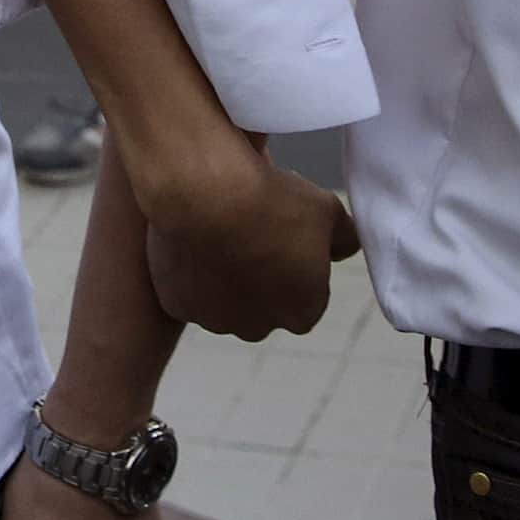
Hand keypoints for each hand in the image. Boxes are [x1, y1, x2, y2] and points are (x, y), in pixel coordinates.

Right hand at [137, 133, 359, 341]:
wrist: (206, 192)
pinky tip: (192, 236)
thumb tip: (343, 246)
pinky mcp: (175, 303)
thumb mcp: (328, 211)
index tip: (287, 235)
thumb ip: (343, 238)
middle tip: (252, 230)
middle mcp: (258, 327)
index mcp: (302, 313)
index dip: (297, 265)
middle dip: (260, 277)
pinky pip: (185, 289)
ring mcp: (213, 319)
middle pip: (263, 305)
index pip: (307, 297)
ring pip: (221, 300)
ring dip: (222, 275)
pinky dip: (189, 270)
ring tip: (218, 228)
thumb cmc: (272, 201)